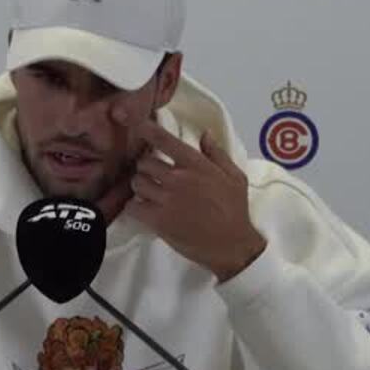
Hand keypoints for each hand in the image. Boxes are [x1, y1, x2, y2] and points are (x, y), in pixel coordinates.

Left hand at [115, 108, 267, 282]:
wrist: (232, 245)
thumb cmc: (235, 210)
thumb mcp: (235, 177)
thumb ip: (217, 154)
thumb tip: (205, 134)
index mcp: (196, 165)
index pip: (165, 141)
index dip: (148, 130)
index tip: (138, 124)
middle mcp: (178, 178)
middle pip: (144, 163)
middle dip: (145, 168)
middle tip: (152, 176)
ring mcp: (166, 199)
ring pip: (136, 183)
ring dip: (140, 187)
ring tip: (149, 194)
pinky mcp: (158, 220)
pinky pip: (134, 206)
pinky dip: (135, 207)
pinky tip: (145, 210)